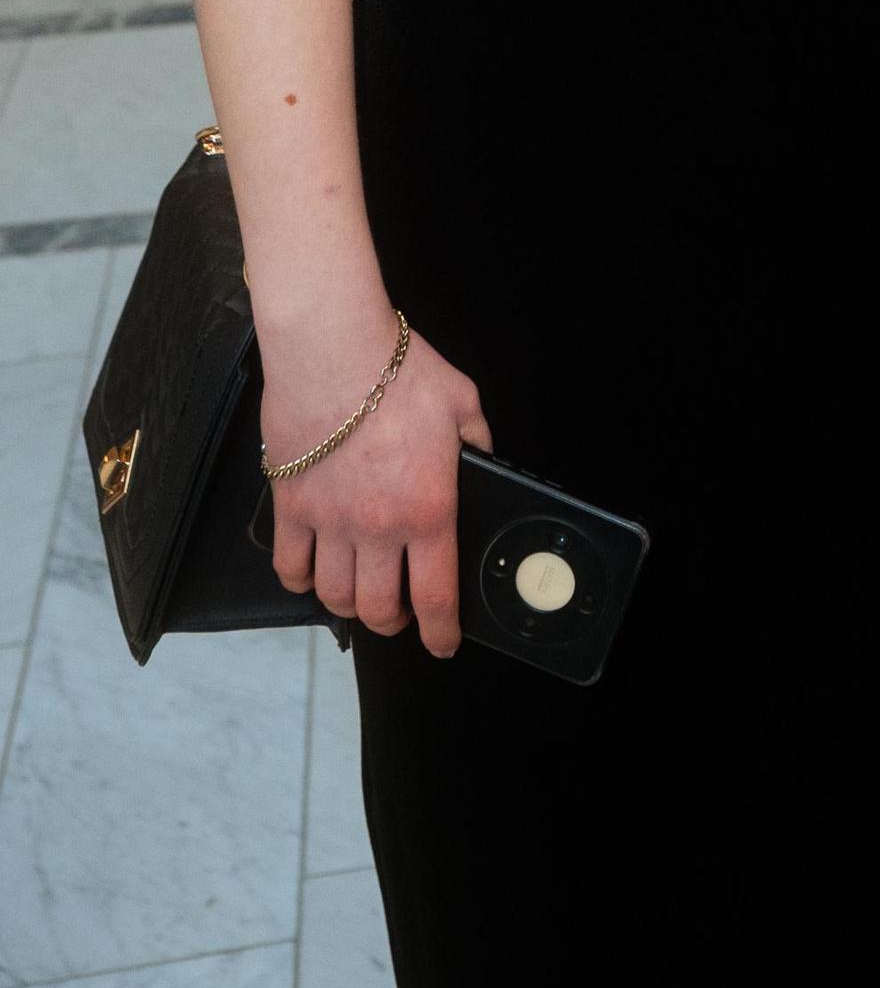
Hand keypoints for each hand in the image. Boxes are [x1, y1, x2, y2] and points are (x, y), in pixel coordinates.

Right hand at [261, 296, 490, 655]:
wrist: (333, 345)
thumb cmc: (398, 369)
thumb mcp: (462, 402)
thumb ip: (476, 442)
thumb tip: (482, 463)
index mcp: (428, 509)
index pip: (436, 596)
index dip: (441, 632)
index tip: (443, 643)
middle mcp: (379, 527)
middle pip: (379, 609)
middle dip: (393, 622)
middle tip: (399, 613)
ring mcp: (330, 521)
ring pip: (335, 595)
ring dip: (349, 604)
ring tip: (359, 592)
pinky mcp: (291, 505)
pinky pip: (289, 566)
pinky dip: (301, 579)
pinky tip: (312, 571)